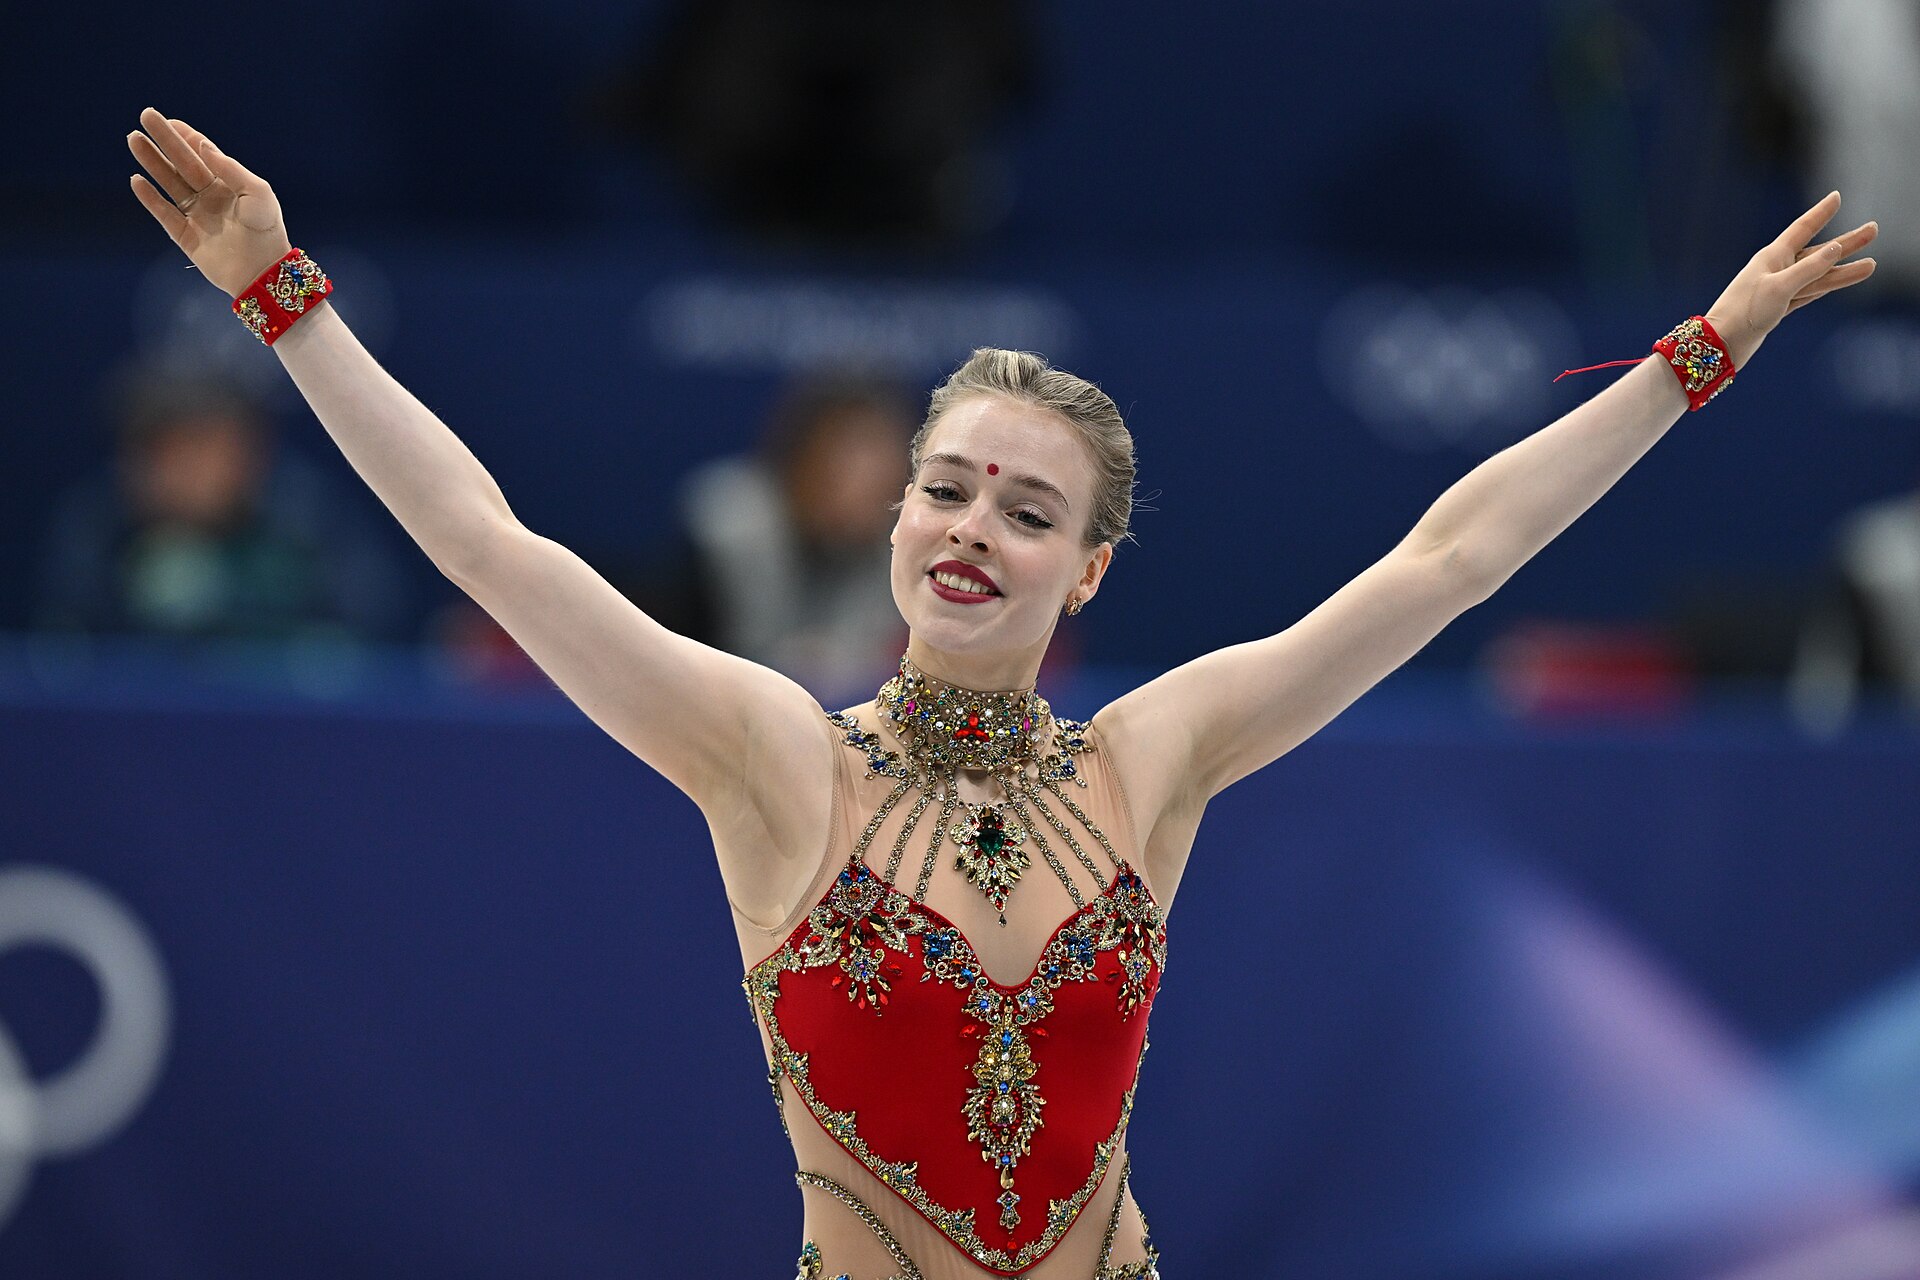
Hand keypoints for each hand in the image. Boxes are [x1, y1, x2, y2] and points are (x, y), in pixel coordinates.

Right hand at [127, 108, 291, 298]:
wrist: (264, 273)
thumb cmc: (267, 231)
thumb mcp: (258, 194)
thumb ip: (231, 169)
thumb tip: (203, 146)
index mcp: (229, 185)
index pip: (203, 155)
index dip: (187, 137)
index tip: (170, 121)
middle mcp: (210, 197)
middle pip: (181, 162)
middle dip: (164, 140)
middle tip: (145, 117)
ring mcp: (196, 215)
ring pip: (168, 182)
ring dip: (152, 162)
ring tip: (134, 139)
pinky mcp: (185, 236)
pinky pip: (163, 213)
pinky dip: (150, 198)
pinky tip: (137, 180)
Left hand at [1704, 192, 1877, 368]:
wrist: (1721, 345)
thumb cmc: (1744, 313)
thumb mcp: (1780, 287)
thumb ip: (1809, 268)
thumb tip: (1836, 248)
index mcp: (1772, 257)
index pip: (1802, 228)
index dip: (1821, 213)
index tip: (1836, 196)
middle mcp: (1776, 270)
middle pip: (1818, 252)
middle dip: (1846, 242)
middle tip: (1874, 230)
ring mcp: (1778, 289)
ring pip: (1818, 276)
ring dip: (1844, 270)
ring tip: (1872, 265)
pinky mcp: (1778, 308)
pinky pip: (1810, 293)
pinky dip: (1828, 286)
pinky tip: (1841, 280)